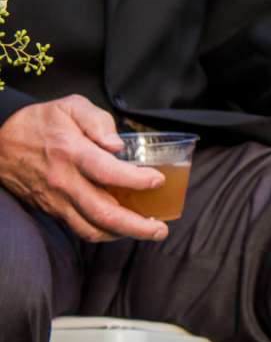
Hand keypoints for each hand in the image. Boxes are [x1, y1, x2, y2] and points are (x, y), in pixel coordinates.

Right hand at [0, 96, 166, 241]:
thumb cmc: (39, 122)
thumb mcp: (69, 106)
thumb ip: (97, 120)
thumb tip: (117, 145)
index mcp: (71, 152)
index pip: (107, 172)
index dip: (136, 180)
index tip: (157, 180)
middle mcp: (64, 181)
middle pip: (103, 212)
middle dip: (136, 226)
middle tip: (160, 229)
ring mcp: (56, 199)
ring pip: (91, 228)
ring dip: (122, 234)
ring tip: (147, 231)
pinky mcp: (51, 208)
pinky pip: (79, 228)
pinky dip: (103, 232)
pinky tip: (121, 227)